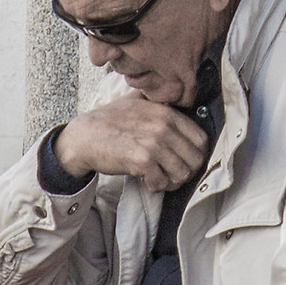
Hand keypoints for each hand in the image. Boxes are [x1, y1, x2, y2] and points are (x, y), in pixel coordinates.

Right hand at [54, 98, 210, 192]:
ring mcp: (154, 143)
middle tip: (170, 174)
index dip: (195, 155)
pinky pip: (161, 182)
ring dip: (171, 182)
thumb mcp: (137, 100)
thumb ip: (159, 100)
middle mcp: (164, 126)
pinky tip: (145, 180)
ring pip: (182, 174)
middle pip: (195, 160)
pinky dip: (155, 186)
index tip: (182, 161)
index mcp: (167, 113)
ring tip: (158, 178)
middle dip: (185, 171)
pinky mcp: (142, 160)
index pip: (201, 140)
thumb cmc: (109, 121)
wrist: (84, 136)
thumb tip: (177, 99)